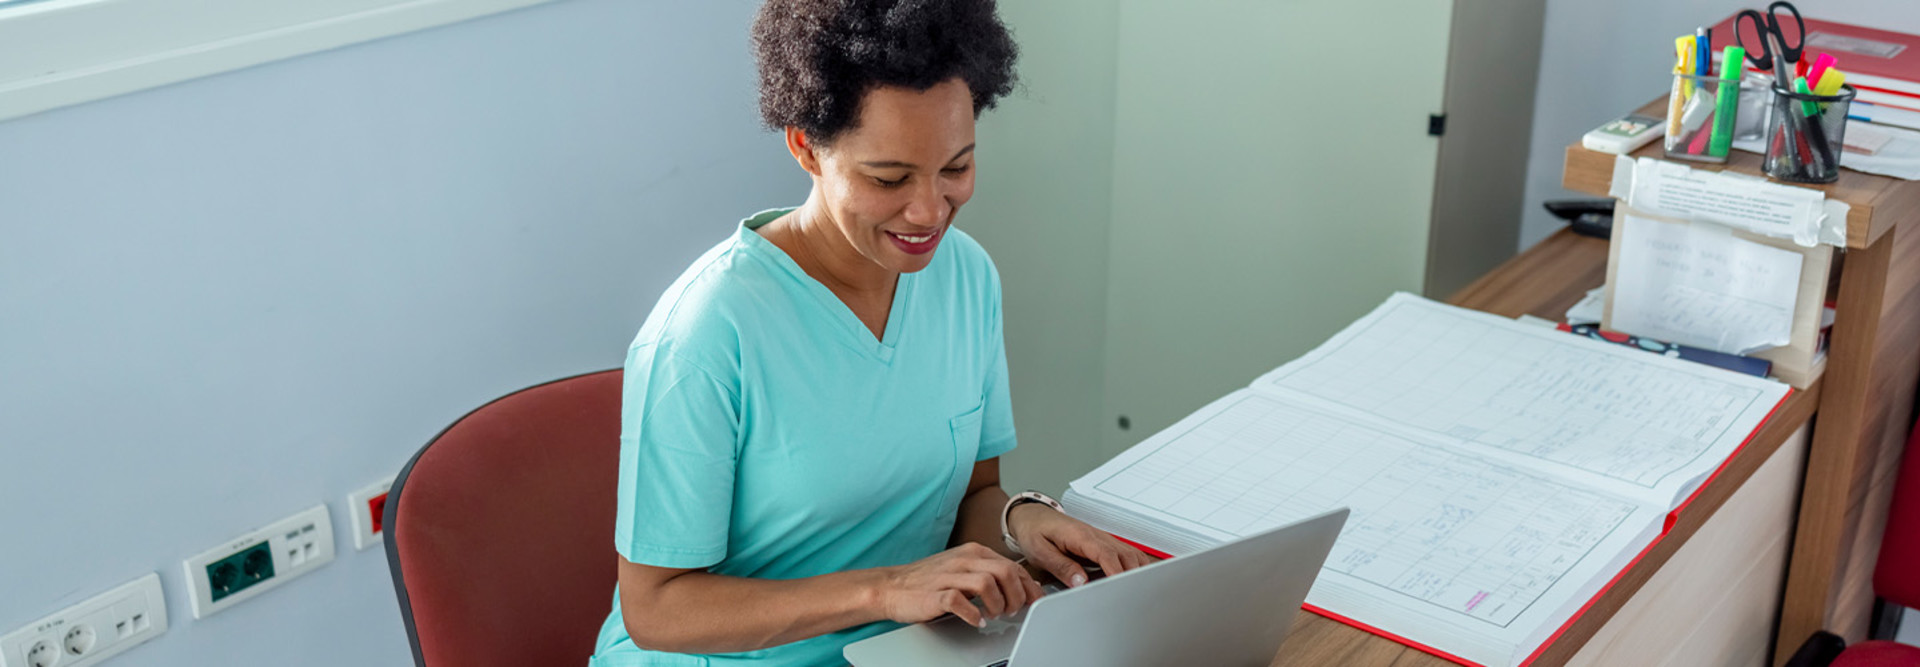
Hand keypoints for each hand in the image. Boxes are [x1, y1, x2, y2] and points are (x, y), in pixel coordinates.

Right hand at [873, 543, 1044, 627]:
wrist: (891, 586)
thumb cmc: (928, 581)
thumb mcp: (963, 570)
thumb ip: (990, 573)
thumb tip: (1022, 585)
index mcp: (973, 552)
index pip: (1012, 565)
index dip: (1028, 585)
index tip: (1034, 600)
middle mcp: (963, 560)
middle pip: (1005, 571)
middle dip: (1017, 595)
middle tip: (1013, 610)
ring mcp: (948, 575)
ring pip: (987, 583)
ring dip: (998, 603)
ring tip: (995, 615)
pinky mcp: (935, 593)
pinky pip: (960, 601)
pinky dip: (973, 614)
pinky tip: (976, 620)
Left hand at [1007, 503, 1156, 587]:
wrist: (1032, 516)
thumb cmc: (1034, 531)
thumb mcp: (1040, 551)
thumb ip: (1061, 566)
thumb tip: (1080, 582)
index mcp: (1079, 535)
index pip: (1105, 553)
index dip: (1116, 571)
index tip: (1121, 588)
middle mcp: (1095, 535)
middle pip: (1124, 554)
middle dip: (1132, 575)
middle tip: (1133, 596)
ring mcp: (1101, 538)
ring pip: (1130, 553)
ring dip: (1136, 570)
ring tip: (1137, 591)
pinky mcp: (1103, 543)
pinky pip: (1125, 553)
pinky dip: (1133, 566)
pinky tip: (1132, 580)